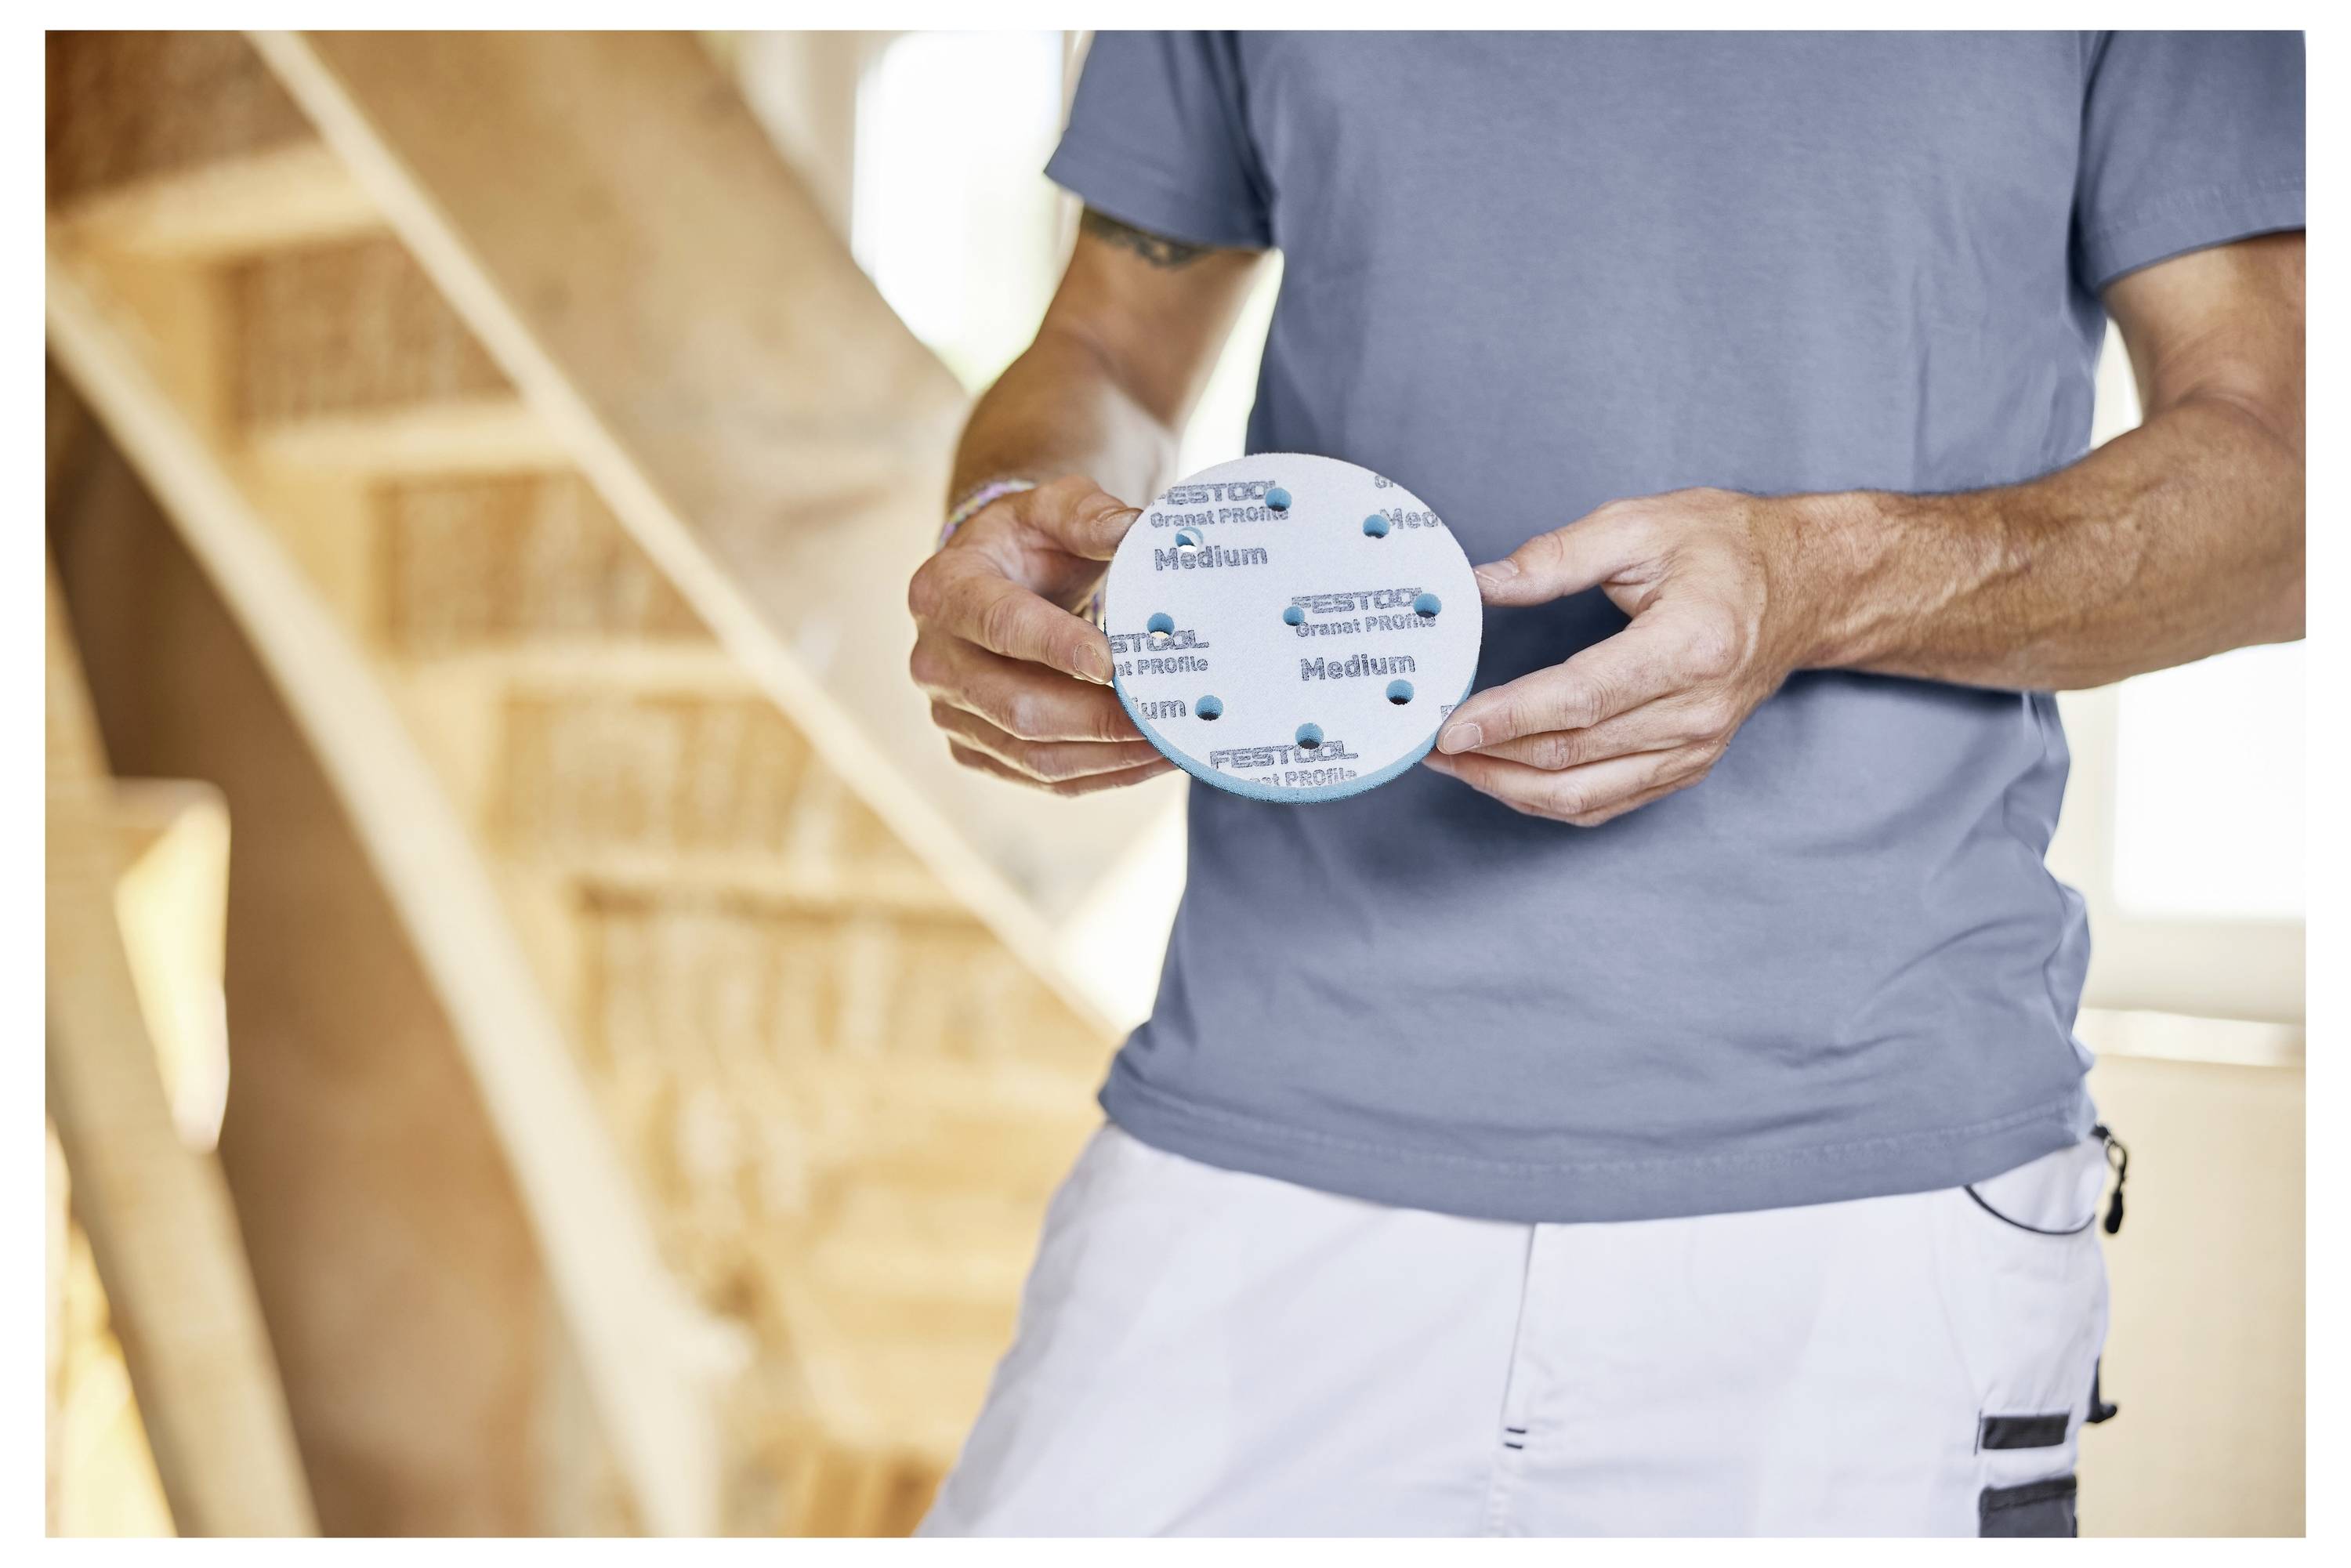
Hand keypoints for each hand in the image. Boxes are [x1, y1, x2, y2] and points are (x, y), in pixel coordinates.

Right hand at [908, 475, 1175, 794]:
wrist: (994, 580)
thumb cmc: (1028, 542)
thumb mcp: (1052, 508)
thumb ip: (1090, 516)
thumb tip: (1138, 530)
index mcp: (943, 590)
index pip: (1001, 624)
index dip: (1056, 646)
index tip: (1113, 663)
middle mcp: (935, 658)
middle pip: (1017, 705)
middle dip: (1097, 717)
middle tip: (1162, 714)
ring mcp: (951, 712)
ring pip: (1033, 753)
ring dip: (1108, 754)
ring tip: (1170, 742)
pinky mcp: (975, 749)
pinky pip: (1041, 776)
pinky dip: (1101, 773)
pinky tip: (1147, 759)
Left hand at [1422, 488, 1827, 825]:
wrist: (1808, 587)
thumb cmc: (1730, 549)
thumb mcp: (1643, 524)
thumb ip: (1558, 555)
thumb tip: (1485, 583)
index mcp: (1690, 647)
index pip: (1581, 699)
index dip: (1508, 717)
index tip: (1450, 724)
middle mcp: (1697, 710)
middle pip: (1574, 753)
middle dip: (1491, 755)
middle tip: (1429, 743)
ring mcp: (1695, 747)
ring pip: (1585, 794)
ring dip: (1509, 786)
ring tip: (1454, 763)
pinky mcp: (1689, 765)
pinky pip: (1607, 803)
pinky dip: (1548, 799)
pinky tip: (1505, 778)